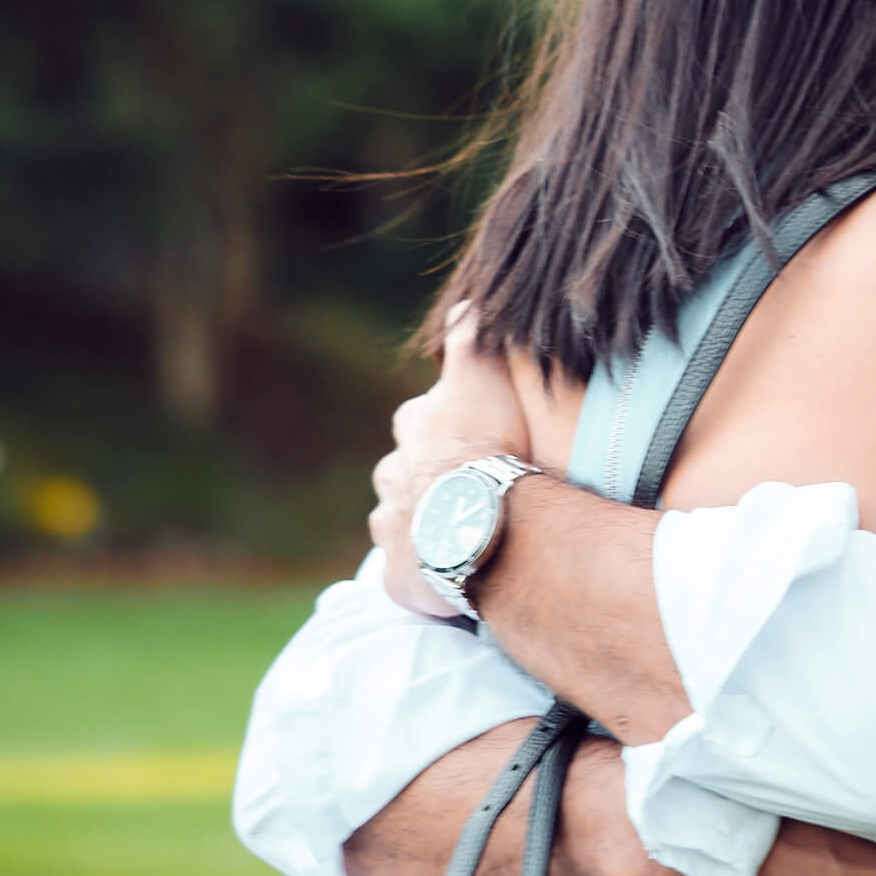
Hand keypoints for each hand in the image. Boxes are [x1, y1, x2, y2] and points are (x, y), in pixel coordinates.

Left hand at [368, 305, 529, 617]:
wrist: (478, 525)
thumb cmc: (485, 444)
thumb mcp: (480, 374)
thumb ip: (470, 336)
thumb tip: (465, 300)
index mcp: (412, 428)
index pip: (426, 420)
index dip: (454, 428)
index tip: (480, 438)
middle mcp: (391, 474)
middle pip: (410, 470)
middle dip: (432, 478)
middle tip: (474, 490)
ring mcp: (392, 526)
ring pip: (405, 518)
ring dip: (427, 523)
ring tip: (465, 534)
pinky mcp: (398, 575)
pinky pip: (409, 570)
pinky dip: (426, 569)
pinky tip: (451, 571)